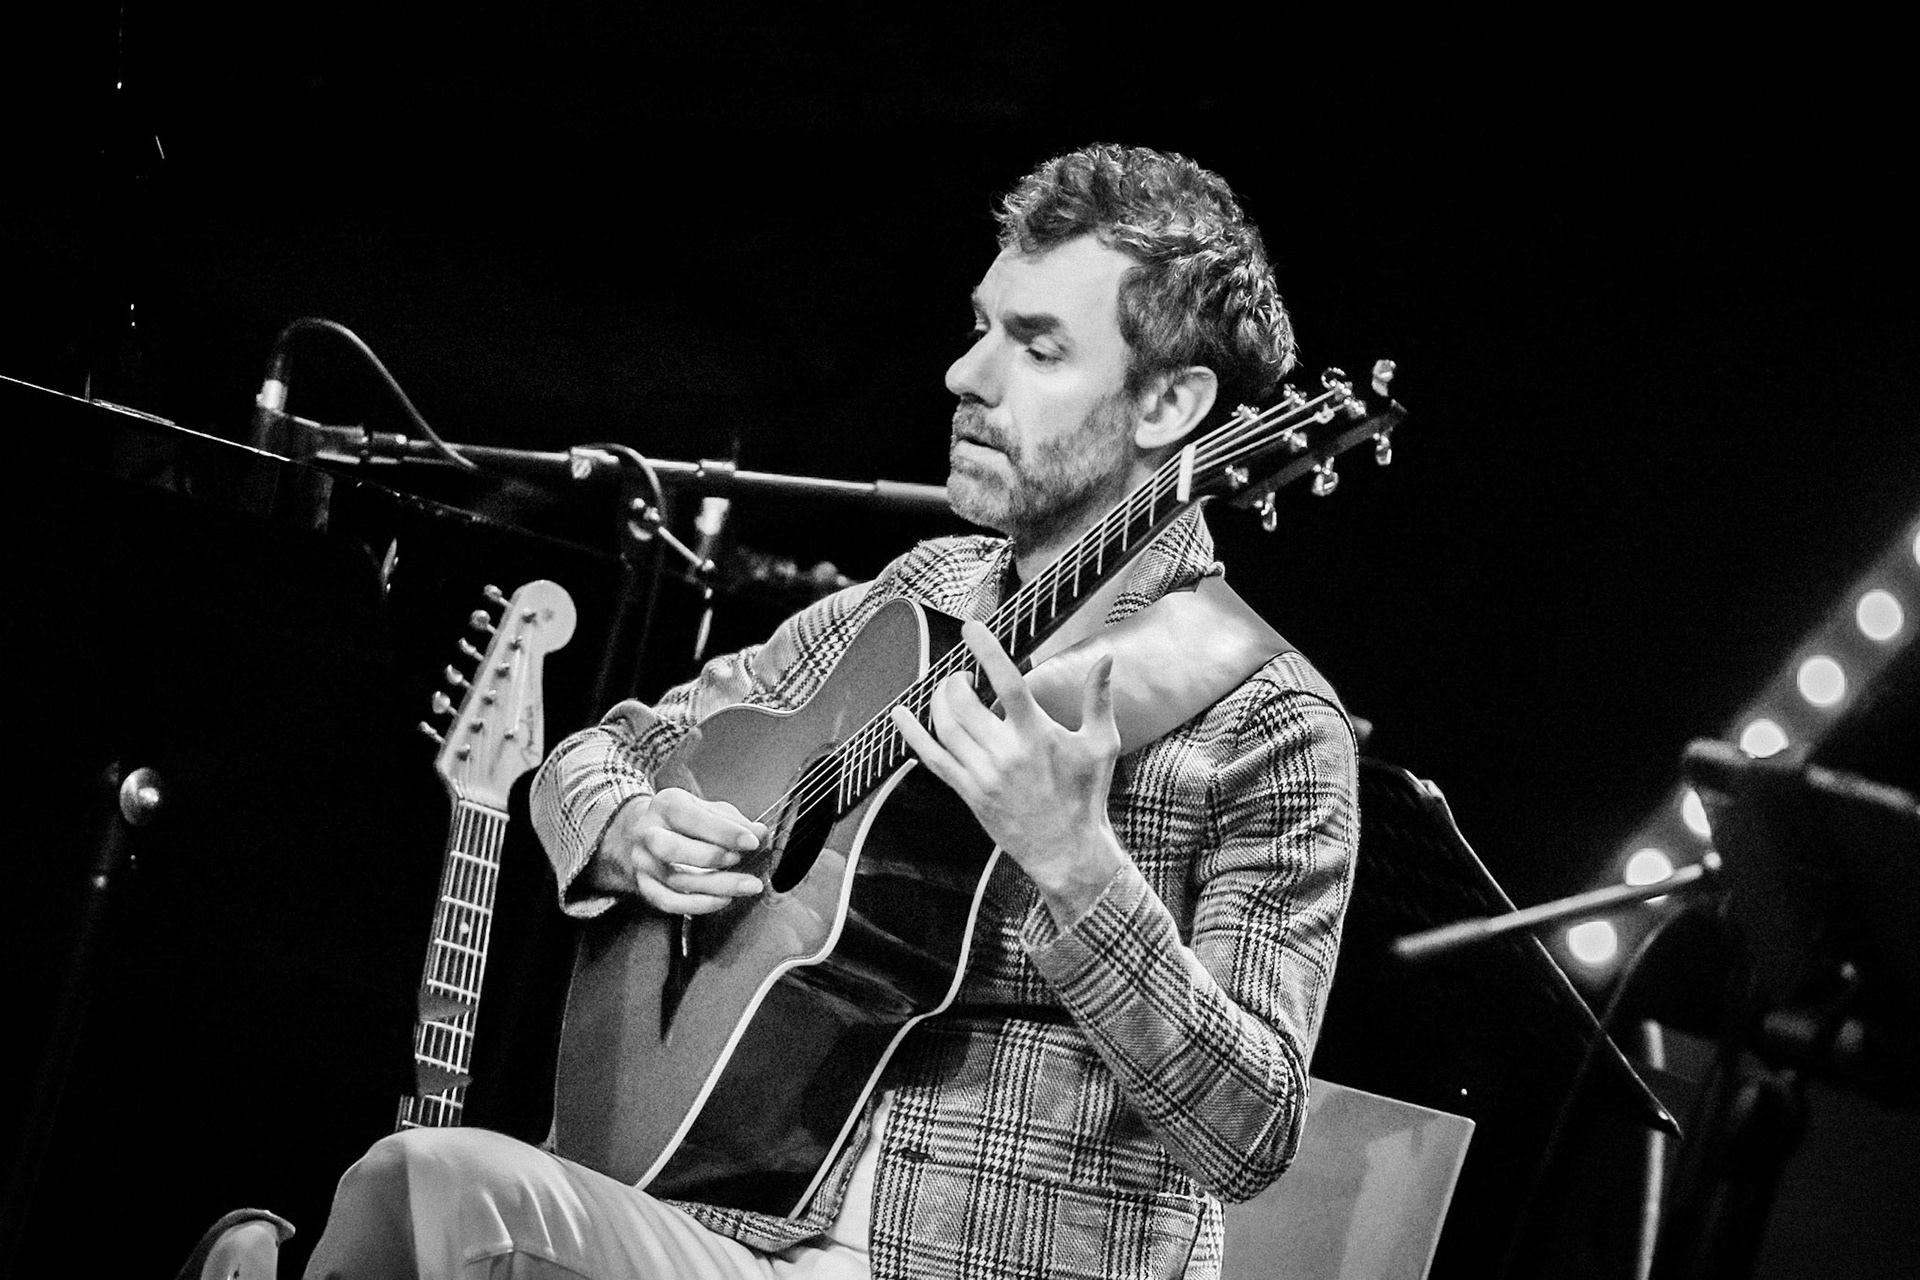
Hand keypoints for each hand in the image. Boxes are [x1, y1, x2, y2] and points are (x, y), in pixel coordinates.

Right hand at [583, 787, 769, 914]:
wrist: (638, 835)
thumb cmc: (682, 822)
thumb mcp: (707, 810)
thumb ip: (734, 821)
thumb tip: (760, 834)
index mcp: (666, 805)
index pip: (692, 817)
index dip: (724, 831)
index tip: (752, 841)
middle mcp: (648, 833)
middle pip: (673, 849)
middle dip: (712, 857)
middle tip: (741, 861)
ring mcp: (643, 862)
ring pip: (676, 879)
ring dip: (716, 886)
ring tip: (747, 885)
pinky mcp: (643, 886)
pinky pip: (669, 902)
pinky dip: (699, 905)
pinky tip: (723, 900)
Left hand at [890, 620, 1125, 920]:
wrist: (1066, 851)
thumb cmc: (1086, 795)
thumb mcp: (1101, 745)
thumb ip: (1099, 699)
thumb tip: (1107, 659)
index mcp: (1037, 736)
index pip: (1008, 683)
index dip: (987, 652)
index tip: (972, 628)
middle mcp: (1006, 753)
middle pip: (965, 704)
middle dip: (956, 680)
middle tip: (962, 675)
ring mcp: (983, 775)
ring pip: (945, 728)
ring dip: (938, 701)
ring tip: (948, 691)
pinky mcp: (969, 793)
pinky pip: (932, 759)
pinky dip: (912, 734)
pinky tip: (901, 715)